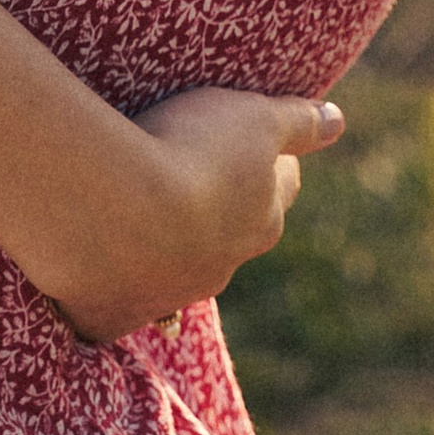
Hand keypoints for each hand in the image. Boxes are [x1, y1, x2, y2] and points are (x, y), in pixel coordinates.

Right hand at [38, 87, 344, 345]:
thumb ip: (299, 122)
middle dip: (223, 211)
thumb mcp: (253, 119)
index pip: (281, 187)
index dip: (272, 163)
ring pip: (178, 269)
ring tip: (137, 213)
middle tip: (194, 176)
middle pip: (234, 234)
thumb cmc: (190, 151)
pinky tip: (95, 263)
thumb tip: (338, 120)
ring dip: (166, 246)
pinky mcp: (115, 316)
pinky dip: (113, 282)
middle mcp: (223, 265)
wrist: (115, 213)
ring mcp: (168, 295)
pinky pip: (120, 300)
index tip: (258, 145)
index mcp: (261, 220)